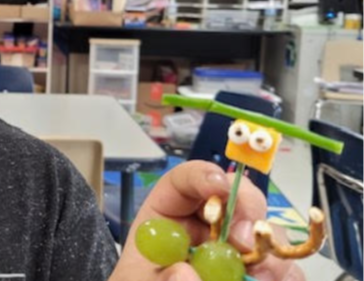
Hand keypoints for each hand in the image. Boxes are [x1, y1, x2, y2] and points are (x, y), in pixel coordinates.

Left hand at [111, 161, 304, 280]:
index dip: (204, 175)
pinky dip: (284, 275)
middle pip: (236, 197)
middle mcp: (207, 226)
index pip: (185, 180)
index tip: (220, 186)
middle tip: (246, 240)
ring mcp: (236, 250)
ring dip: (270, 249)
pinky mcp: (259, 273)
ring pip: (267, 232)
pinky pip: (284, 268)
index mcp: (168, 217)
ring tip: (262, 275)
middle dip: (247, 211)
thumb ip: (160, 279)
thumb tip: (187, 274)